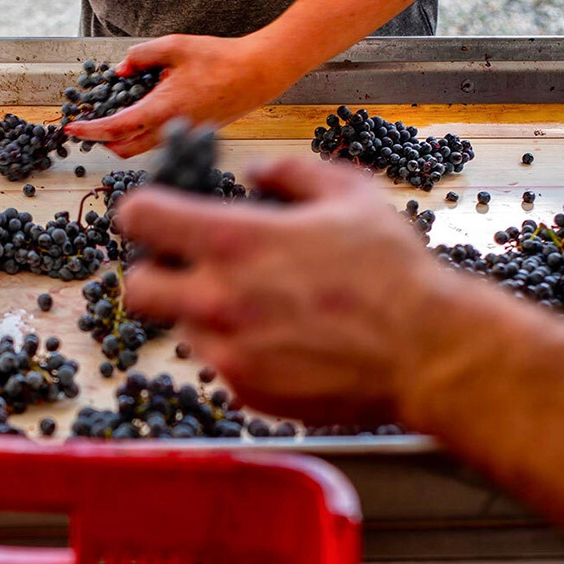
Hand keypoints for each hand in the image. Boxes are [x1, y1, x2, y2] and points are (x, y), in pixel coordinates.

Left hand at [63, 34, 300, 158]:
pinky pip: (159, 142)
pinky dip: (142, 135)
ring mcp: (184, 136)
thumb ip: (141, 56)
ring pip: (142, 149)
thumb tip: (120, 70)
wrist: (258, 74)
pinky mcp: (192, 135)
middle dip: (102, 141)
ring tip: (110, 118)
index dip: (90, 130)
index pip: (116, 128)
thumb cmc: (220, 58)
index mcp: (164, 109)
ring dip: (122, 139)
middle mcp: (172, 129)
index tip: (70, 128)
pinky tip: (140, 115)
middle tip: (87, 124)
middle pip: (125, 149)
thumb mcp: (174, 46)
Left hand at [118, 157, 451, 424]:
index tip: (158, 215)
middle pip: (138, 287)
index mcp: (236, 242)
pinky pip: (219, 364)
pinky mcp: (246, 390)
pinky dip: (237, 349)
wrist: (425, 352)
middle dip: (156, 272)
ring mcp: (229, 351)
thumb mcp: (350, 194)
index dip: (144, 211)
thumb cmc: (393, 271)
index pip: (142, 217)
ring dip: (203, 313)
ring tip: (257, 305)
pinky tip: (282, 338)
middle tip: (191, 266)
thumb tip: (257, 175)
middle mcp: (219, 299)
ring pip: (181, 328)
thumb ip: (292, 173)